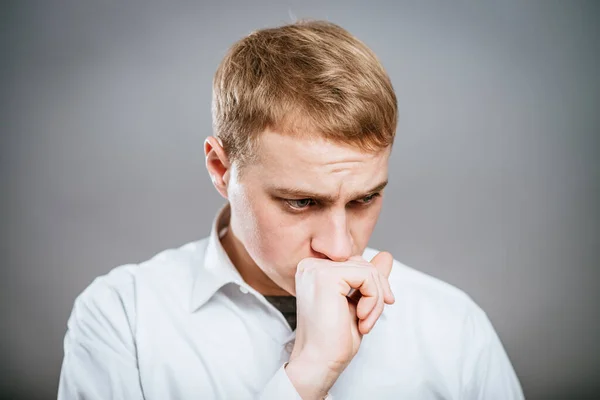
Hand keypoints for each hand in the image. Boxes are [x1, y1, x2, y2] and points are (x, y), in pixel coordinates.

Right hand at [285, 252, 394, 398]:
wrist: (318, 363)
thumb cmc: (333, 340)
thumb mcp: (357, 303)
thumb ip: (369, 279)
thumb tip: (387, 255)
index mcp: (314, 270)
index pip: (354, 263)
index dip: (372, 285)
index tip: (374, 309)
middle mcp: (311, 265)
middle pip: (362, 264)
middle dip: (376, 292)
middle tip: (369, 320)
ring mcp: (316, 269)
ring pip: (367, 270)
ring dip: (375, 300)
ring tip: (365, 323)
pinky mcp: (326, 277)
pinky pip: (367, 276)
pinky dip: (373, 299)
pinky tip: (362, 318)